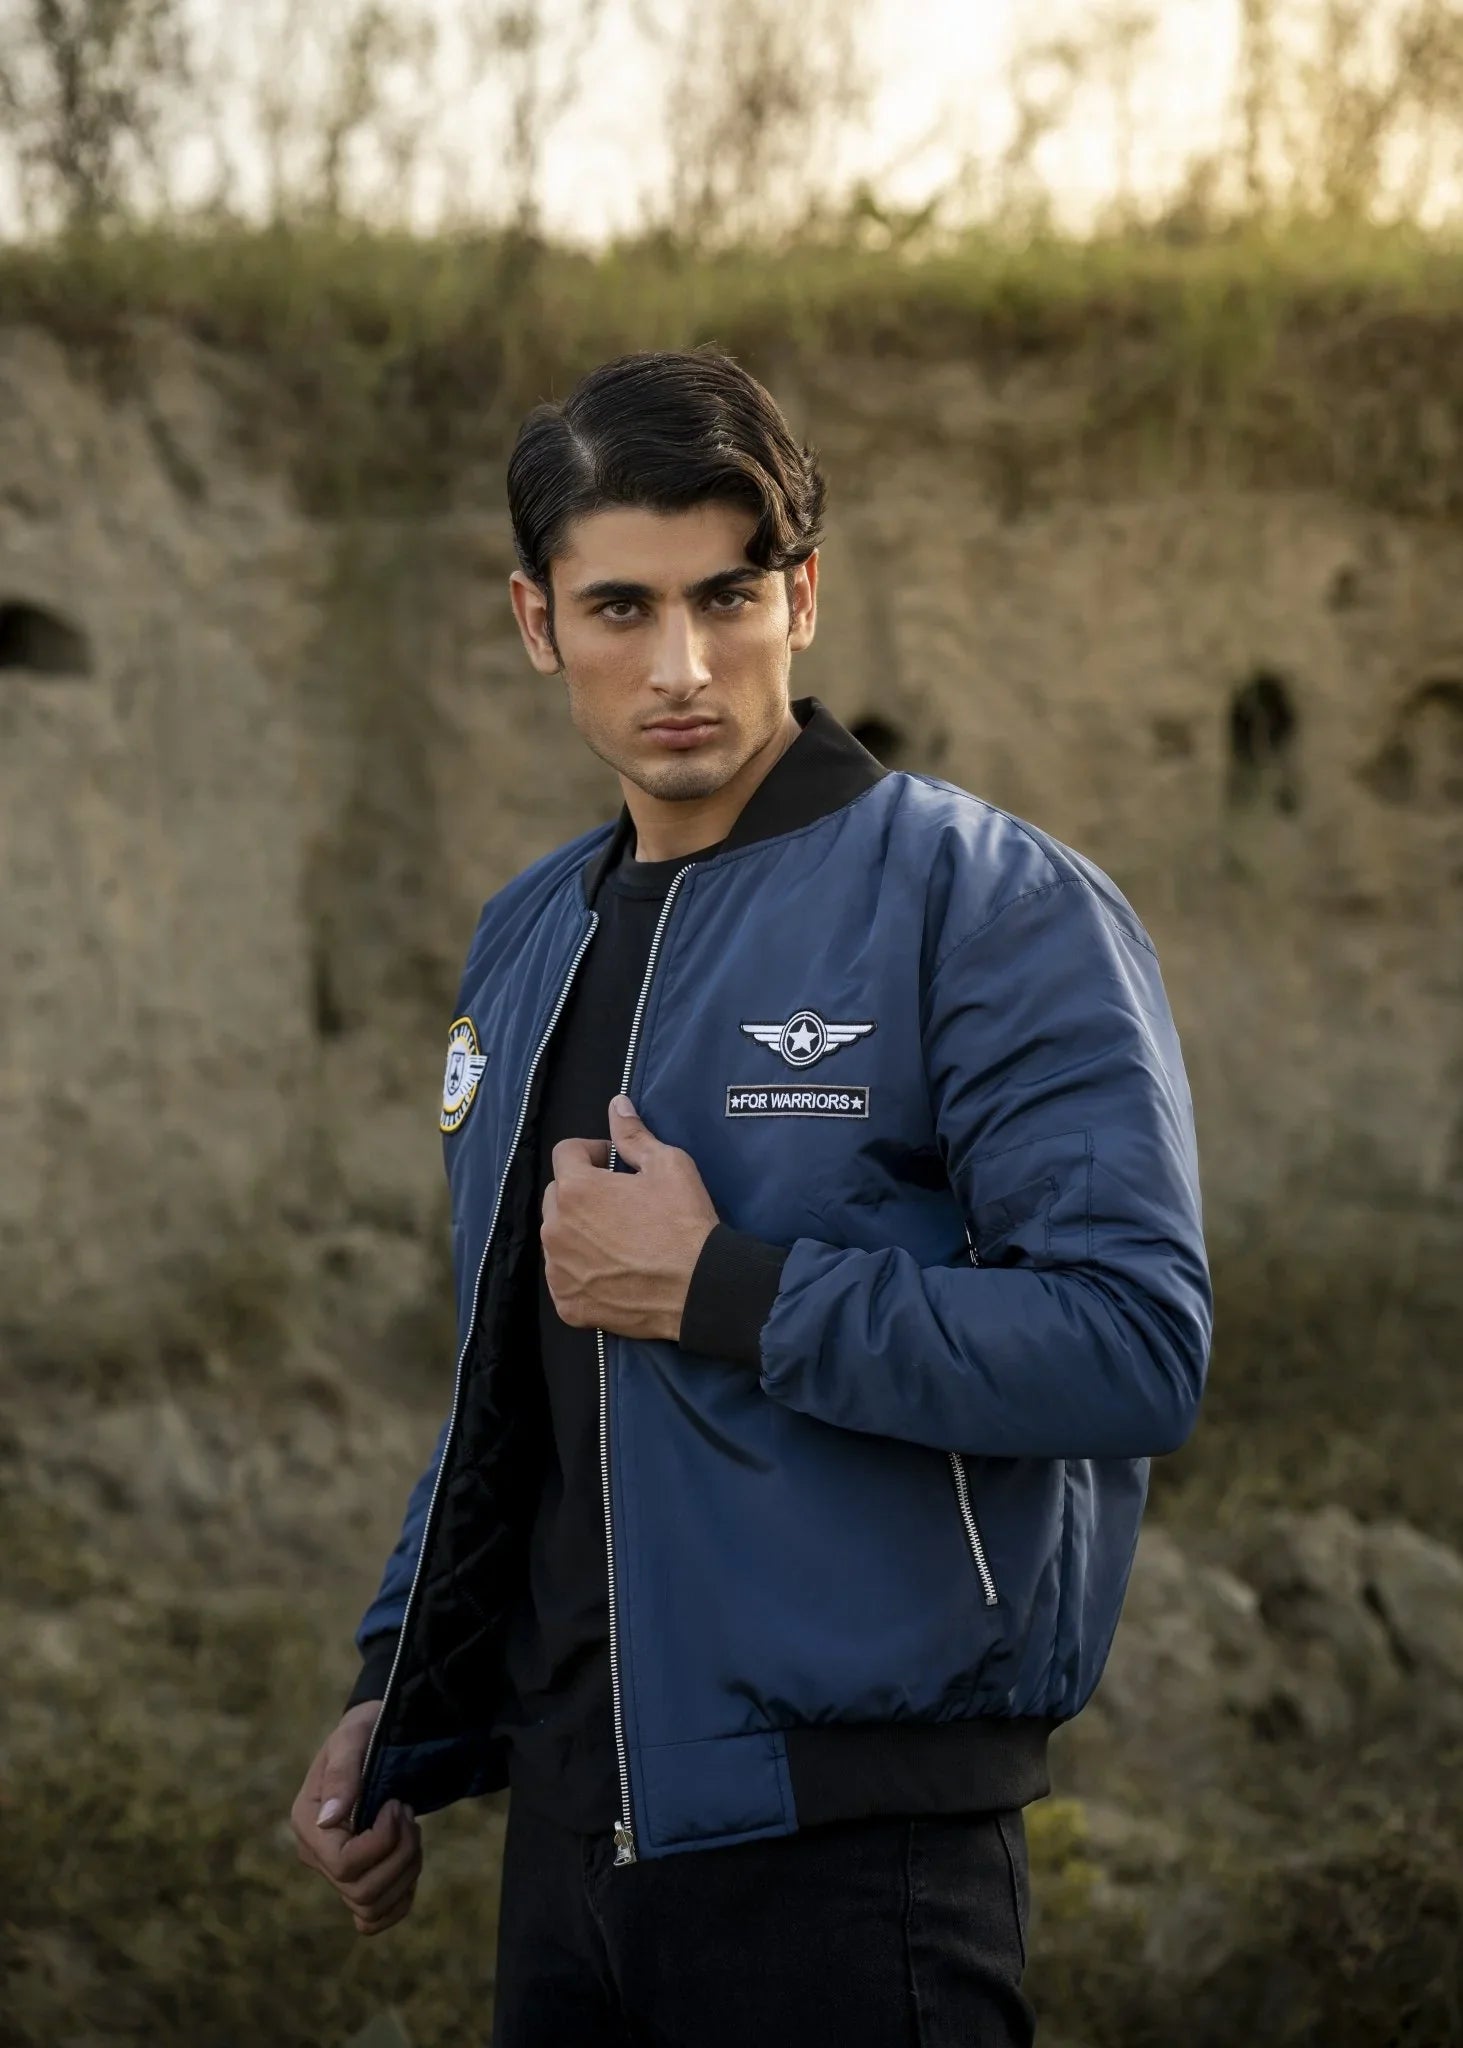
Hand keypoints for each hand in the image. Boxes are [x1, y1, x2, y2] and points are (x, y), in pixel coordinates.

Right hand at [290, 1701, 422, 1936]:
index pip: (344, 1864)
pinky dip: (398, 1902)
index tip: (396, 1805)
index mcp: (307, 1822)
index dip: (381, 1843)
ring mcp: (334, 1872)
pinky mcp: (356, 1880)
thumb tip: (329, 1818)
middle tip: (408, 1813)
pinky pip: (372, 1918)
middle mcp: (315, 1854)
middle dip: (401, 1854)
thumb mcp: (353, 1739)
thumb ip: (342, 1773)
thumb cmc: (363, 1733)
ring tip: (411, 1829)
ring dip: (407, 1871)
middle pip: (362, 1890)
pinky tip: (410, 1866)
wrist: (373, 1739)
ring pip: (371, 1906)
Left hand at [541, 1095, 718, 1341]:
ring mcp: (558, 1269)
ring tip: (617, 1239)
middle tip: (619, 1203)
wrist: (699, 1288)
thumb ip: (633, 1135)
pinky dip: (580, 1271)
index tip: (614, 1164)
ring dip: (578, 1232)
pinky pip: (563, 1276)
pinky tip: (613, 1271)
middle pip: (556, 1196)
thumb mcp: (668, 1165)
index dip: (592, 1152)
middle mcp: (555, 1228)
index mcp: (575, 1189)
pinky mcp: (567, 1302)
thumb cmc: (684, 1223)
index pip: (565, 1152)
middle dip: (581, 1192)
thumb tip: (616, 1105)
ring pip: (557, 1237)